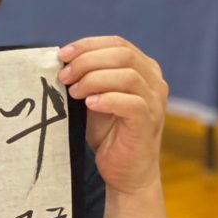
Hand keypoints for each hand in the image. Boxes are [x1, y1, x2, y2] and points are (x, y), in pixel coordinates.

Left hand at [58, 36, 167, 193]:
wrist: (126, 174)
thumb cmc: (110, 135)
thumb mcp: (95, 100)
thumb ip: (88, 80)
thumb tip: (62, 62)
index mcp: (143, 69)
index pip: (117, 43)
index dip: (88, 45)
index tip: (62, 54)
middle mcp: (154, 82)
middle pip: (122, 55)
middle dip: (87, 61)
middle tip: (64, 76)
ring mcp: (154, 102)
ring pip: (127, 76)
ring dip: (94, 79)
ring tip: (74, 92)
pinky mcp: (149, 122)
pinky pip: (131, 103)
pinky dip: (108, 99)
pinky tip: (90, 104)